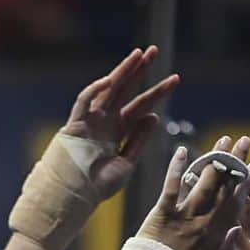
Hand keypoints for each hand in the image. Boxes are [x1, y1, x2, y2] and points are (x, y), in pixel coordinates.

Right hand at [62, 46, 179, 201]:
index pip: (141, 106)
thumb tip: (153, 116)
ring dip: (122, 71)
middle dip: (139, 71)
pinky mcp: (74, 124)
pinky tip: (110, 80)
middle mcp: (105, 122)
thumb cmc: (97, 187)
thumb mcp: (126, 164)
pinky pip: (84, 101)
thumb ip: (139, 141)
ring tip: (138, 55)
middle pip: (125, 90)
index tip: (174, 79)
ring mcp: (90, 121)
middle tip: (154, 50)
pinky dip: (95, 89)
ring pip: (107, 89)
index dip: (157, 92)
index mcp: (118, 131)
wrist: (74, 199)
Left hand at [138, 135, 249, 249]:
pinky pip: (171, 187)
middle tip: (244, 141)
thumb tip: (237, 231)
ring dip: (214, 158)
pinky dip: (177, 168)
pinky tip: (182, 150)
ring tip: (223, 140)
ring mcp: (183, 217)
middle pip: (225, 186)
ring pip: (204, 182)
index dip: (243, 183)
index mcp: (217, 237)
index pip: (235, 204)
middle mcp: (204, 222)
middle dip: (235, 162)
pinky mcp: (162, 215)